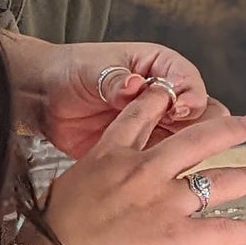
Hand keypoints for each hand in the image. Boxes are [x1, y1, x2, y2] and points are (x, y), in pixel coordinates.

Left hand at [31, 40, 212, 157]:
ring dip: (188, 152)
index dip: (190, 96)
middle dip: (199, 127)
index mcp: (160, 66)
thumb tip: (132, 85)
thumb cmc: (70, 71)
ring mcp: (158, 124)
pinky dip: (170, 169)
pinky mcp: (145, 149)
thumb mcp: (92, 69)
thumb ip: (114, 79)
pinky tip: (162, 178)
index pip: (189, 82)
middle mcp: (166, 96)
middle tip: (181, 139)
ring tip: (174, 162)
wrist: (43, 98)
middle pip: (202, 112)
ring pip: (191, 140)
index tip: (178, 109)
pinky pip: (167, 160)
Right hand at [39, 87, 245, 244]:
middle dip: (228, 129)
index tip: (178, 94)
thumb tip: (108, 190)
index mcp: (111, 156)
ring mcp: (165, 202)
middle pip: (197, 139)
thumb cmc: (50, 237)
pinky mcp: (180, 236)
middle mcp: (144, 171)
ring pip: (218, 181)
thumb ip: (97, 179)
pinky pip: (223, 230)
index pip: (142, 116)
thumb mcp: (67, 188)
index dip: (163, 101)